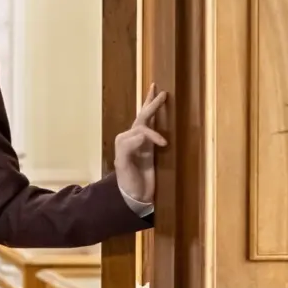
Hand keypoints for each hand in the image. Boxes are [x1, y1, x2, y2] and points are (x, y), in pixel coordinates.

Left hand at [114, 83, 167, 201]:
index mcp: (124, 141)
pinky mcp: (149, 150)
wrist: (135, 197)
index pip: (141, 129)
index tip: (163, 143)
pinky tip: (162, 113)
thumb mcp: (124, 166)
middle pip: (142, 117)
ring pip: (147, 120)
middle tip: (160, 90)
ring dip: (152, 107)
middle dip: (150, 104)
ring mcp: (141, 144)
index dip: (152, 134)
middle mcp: (132, 139)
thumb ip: (128, 148)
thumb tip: (140, 133)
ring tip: (158, 93)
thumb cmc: (129, 183)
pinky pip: (153, 129)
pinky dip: (157, 119)